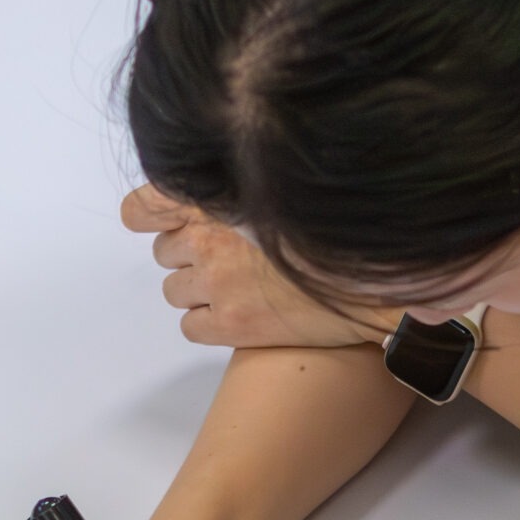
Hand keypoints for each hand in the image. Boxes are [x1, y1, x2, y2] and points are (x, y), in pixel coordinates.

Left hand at [124, 186, 389, 349]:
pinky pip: (190, 326)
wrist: (372, 282)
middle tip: (231, 262)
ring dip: (199, 291)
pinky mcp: (228, 323)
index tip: (155, 222)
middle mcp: (209, 237)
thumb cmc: (339, 235)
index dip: (146, 215)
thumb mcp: (287, 193)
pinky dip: (209, 323)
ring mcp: (215, 281)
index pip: (148, 204)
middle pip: (165, 251)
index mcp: (221, 197)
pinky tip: (243, 317)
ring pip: (175, 290)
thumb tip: (217, 207)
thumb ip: (243, 196)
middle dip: (190, 257)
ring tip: (241, 291)